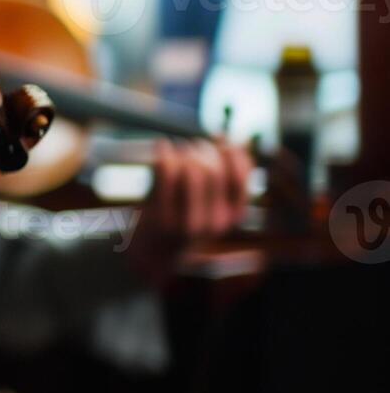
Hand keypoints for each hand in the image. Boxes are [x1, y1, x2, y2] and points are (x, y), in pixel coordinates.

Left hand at [129, 139, 251, 282]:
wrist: (152, 256)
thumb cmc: (182, 219)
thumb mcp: (210, 201)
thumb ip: (221, 173)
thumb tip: (227, 136)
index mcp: (233, 215)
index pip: (241, 175)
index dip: (231, 151)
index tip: (218, 140)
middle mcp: (216, 222)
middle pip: (213, 168)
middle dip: (200, 149)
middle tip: (189, 148)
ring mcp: (188, 222)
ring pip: (191, 168)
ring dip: (182, 151)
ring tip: (175, 152)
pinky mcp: (162, 218)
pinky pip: (165, 171)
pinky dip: (163, 153)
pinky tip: (161, 147)